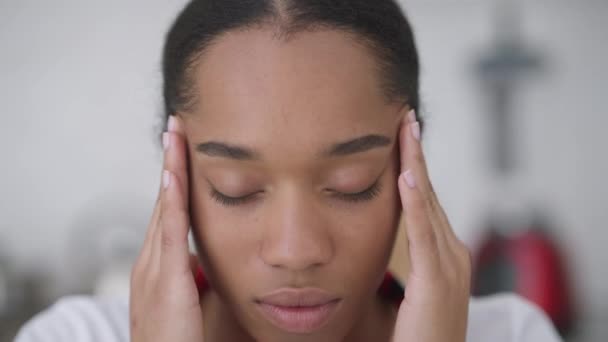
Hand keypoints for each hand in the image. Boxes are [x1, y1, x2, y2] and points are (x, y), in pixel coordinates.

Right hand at [129, 116, 203, 341]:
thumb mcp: (193, 300)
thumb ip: (201, 274)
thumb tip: (212, 258)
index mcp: (159, 265)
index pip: (170, 211)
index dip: (176, 178)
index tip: (182, 147)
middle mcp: (150, 261)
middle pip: (165, 201)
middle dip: (171, 162)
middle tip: (177, 126)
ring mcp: (153, 270)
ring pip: (165, 209)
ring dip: (170, 170)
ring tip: (174, 135)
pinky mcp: (166, 282)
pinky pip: (169, 235)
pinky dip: (171, 204)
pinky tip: (173, 178)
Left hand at [392, 109, 471, 341]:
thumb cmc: (421, 333)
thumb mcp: (415, 288)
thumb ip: (409, 260)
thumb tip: (390, 236)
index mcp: (445, 253)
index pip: (427, 199)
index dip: (415, 166)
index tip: (403, 136)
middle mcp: (453, 252)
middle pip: (430, 192)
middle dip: (417, 154)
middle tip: (406, 118)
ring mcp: (449, 265)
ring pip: (428, 204)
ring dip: (416, 166)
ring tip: (407, 132)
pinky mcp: (437, 281)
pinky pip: (423, 235)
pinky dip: (416, 204)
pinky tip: (407, 178)